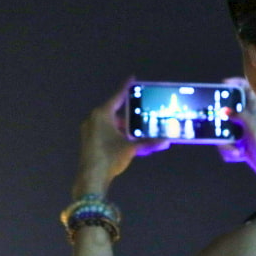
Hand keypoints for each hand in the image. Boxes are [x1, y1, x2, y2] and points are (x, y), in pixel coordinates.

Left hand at [74, 78, 169, 197]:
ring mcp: (88, 130)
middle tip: (141, 113)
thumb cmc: (110, 157)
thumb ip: (149, 143)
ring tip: (136, 131)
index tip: (132, 78)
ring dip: (121, 126)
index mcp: (102, 114)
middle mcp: (93, 119)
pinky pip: (104, 131)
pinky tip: (125, 141)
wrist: (91, 178)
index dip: (126, 87)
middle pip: (113, 111)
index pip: (118, 96)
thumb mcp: (131, 148)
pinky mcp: (88, 140)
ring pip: (108, 123)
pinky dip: (115, 132)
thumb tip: (167, 141)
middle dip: (128, 114)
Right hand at [217, 77, 255, 194]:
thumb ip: (239, 116)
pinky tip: (239, 156)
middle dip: (221, 121)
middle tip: (214, 123)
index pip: (246, 89)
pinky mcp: (239, 145)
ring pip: (223, 131)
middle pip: (228, 111)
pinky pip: (226, 145)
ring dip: (226, 143)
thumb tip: (224, 110)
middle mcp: (247, 119)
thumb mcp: (253, 127)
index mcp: (254, 110)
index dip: (235, 83)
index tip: (222, 85)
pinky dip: (230, 152)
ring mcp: (242, 133)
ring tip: (236, 150)